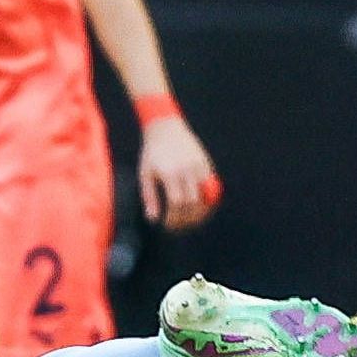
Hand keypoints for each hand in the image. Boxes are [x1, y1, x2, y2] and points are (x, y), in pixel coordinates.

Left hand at [139, 117, 220, 231]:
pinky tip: (200, 210)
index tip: (168, 226)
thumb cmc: (152, 154)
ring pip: (205, 197)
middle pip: (192, 203)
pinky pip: (211, 188)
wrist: (166, 128)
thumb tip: (153, 219)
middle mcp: (187, 170)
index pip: (177, 203)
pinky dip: (208, 201)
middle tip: (179, 228)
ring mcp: (199, 167)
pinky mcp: (206, 165)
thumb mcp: (145, 175)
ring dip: (200, 214)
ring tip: (190, 222)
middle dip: (186, 219)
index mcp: (170, 173)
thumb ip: (149, 197)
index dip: (174, 218)